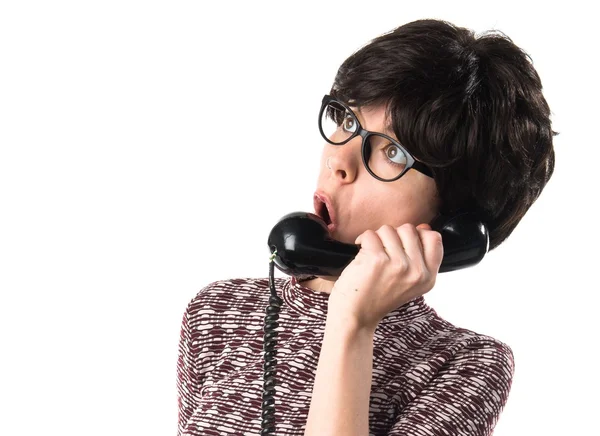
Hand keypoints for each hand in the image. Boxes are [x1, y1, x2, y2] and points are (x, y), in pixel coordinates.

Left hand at [327, 223, 443, 331]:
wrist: (355, 316)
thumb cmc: (377, 298)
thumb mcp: (409, 283)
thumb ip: (419, 258)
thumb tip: (423, 227)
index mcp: (428, 278)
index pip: (434, 239)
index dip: (417, 235)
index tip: (402, 245)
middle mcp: (417, 272)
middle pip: (409, 229)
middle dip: (393, 235)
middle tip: (383, 252)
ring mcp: (398, 265)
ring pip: (389, 229)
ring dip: (376, 238)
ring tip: (371, 255)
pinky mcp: (377, 260)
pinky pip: (371, 234)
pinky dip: (362, 240)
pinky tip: (361, 255)